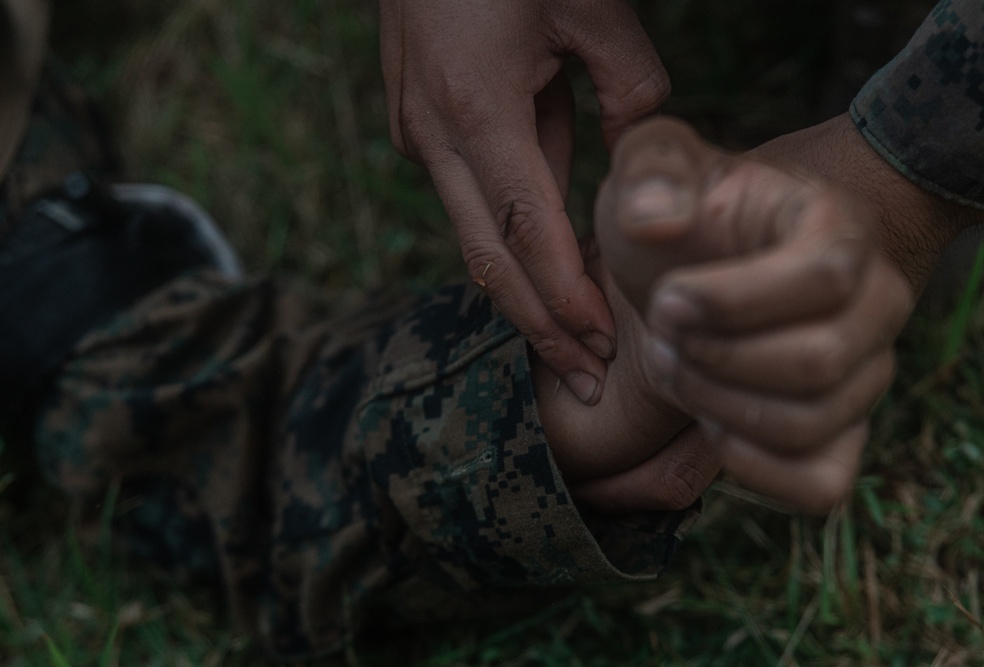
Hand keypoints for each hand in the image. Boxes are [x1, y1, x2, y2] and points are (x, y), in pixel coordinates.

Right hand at [379, 0, 669, 404]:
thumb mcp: (590, 4)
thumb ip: (628, 87)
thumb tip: (639, 152)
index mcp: (477, 109)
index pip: (525, 230)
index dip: (562, 296)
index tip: (599, 344)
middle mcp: (435, 137)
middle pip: (486, 257)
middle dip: (536, 325)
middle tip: (583, 378)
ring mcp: (416, 134)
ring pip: (471, 235)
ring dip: (521, 289)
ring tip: (572, 339)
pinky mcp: (416, 127)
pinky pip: (466, 201)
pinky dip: (505, 241)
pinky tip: (543, 270)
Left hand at [594, 117, 914, 513]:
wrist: (701, 265)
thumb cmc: (685, 216)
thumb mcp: (654, 168)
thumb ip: (652, 169)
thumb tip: (657, 220)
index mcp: (839, 229)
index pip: (824, 279)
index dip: (733, 302)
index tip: (666, 299)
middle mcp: (875, 303)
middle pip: (817, 363)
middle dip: (714, 360)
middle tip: (661, 334)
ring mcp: (864, 372)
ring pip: (809, 424)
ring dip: (717, 405)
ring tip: (675, 365)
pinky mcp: (839, 431)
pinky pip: (819, 483)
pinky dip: (752, 467)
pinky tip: (707, 420)